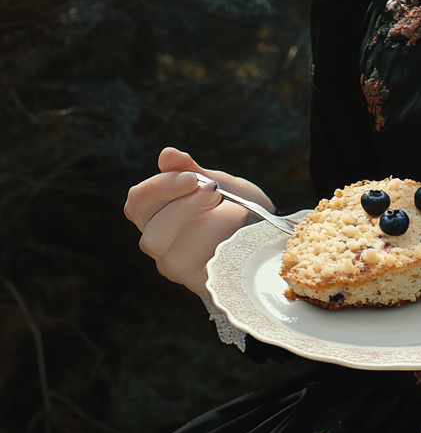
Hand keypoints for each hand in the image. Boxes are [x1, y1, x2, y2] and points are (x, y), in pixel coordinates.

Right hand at [124, 147, 274, 303]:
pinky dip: (208, 240)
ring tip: (219, 204)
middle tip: (211, 190)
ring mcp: (175, 262)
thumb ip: (193, 171)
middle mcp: (162, 239)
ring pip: (156, 241)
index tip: (191, 176)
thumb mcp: (222, 184)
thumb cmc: (242, 208)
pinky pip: (187, 261)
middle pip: (142, 219)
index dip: (159, 185)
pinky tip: (228, 230)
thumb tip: (167, 154)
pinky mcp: (192, 278)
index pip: (138, 201)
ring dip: (187, 214)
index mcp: (162, 213)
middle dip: (174, 198)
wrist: (271, 236)